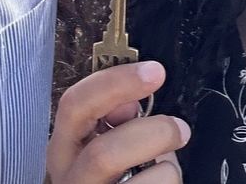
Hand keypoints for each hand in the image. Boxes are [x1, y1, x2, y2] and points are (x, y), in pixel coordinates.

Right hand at [46, 61, 189, 183]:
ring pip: (137, 181)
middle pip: (102, 155)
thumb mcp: (113, 143)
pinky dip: (169, 181)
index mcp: (66, 149)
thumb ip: (117, 124)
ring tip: (170, 169)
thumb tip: (128, 104)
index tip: (154, 73)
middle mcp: (70, 179)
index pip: (75, 105)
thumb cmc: (121, 175)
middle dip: (150, 135)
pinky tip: (162, 183)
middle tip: (179, 129)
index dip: (115, 83)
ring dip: (166, 168)